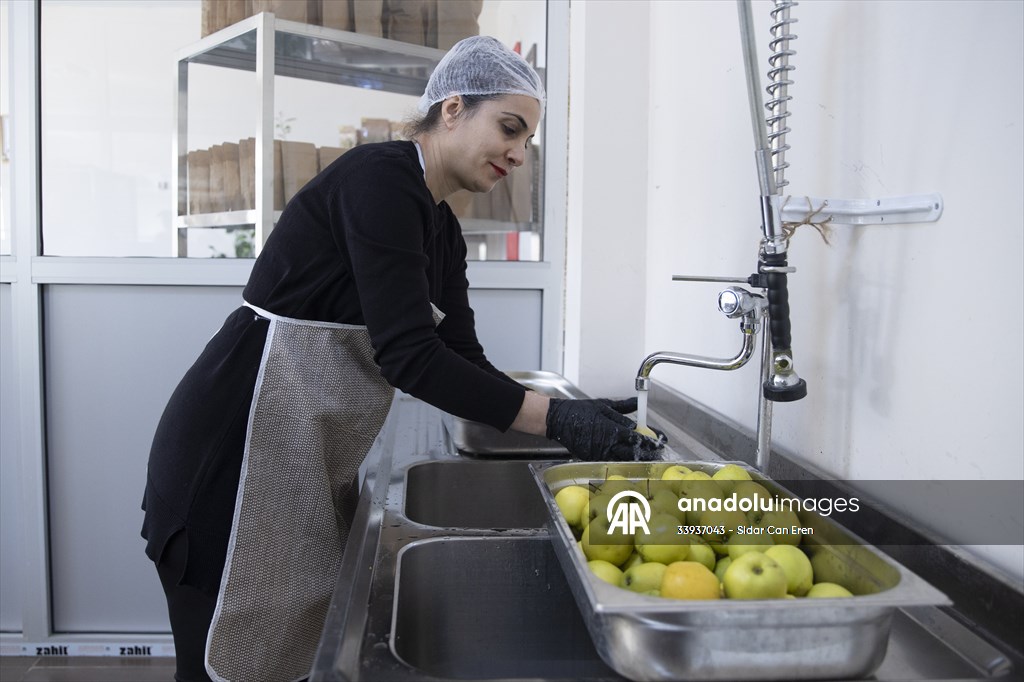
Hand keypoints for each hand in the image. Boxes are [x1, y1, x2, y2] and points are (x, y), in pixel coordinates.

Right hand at [545, 398, 664, 461]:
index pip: (637, 438)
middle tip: (659, 454)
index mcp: (612, 430)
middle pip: (633, 453)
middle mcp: (608, 445)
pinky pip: (610, 462)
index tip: (660, 441)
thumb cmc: (580, 411)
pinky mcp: (592, 459)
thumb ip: (623, 406)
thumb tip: (638, 402)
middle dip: (648, 454)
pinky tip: (629, 461)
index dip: (651, 441)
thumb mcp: (604, 405)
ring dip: (637, 460)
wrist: (559, 420)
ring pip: (623, 461)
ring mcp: (599, 454)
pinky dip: (621, 462)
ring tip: (648, 460)